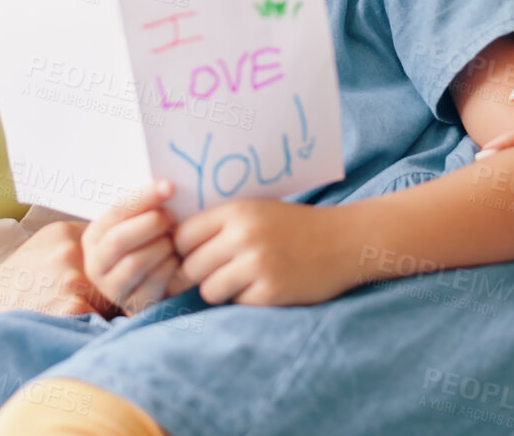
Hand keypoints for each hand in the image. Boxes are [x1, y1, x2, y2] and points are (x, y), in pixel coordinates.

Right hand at [0, 220, 113, 316]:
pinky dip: (95, 325)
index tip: (116, 265)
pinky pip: (104, 317)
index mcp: (63, 232)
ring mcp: (72, 279)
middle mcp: (69, 251)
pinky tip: (74, 326)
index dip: (114, 257)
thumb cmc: (15, 287)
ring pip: (113, 293)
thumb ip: (75, 243)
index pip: (110, 238)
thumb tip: (118, 243)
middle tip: (95, 297)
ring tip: (78, 313)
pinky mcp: (74, 308)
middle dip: (113, 282)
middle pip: (116, 266)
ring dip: (106, 306)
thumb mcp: (40, 249)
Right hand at [79, 181, 181, 314]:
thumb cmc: (145, 247)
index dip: (144, 197)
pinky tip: (177, 259)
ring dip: (161, 246)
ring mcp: (112, 288)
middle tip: (173, 216)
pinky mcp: (133, 304)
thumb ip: (143, 209)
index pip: (115, 212)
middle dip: (150, 223)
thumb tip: (167, 186)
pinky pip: (153, 282)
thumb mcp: (135, 227)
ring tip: (175, 239)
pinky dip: (170, 266)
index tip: (170, 187)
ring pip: (135, 262)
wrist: (147, 288)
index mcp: (94, 237)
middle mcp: (96, 264)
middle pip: (119, 239)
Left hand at [168, 200, 355, 305]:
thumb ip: (220, 223)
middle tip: (218, 273)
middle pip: (191, 267)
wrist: (344, 241)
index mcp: (236, 211)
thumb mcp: (256, 210)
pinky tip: (265, 288)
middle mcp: (244, 236)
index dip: (183, 250)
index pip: (182, 236)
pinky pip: (237, 303)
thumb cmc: (295, 226)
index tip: (192, 256)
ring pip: (209, 290)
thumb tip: (170, 244)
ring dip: (220, 291)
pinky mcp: (272, 291)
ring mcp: (258, 265)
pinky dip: (246, 300)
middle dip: (199, 275)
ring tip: (241, 281)